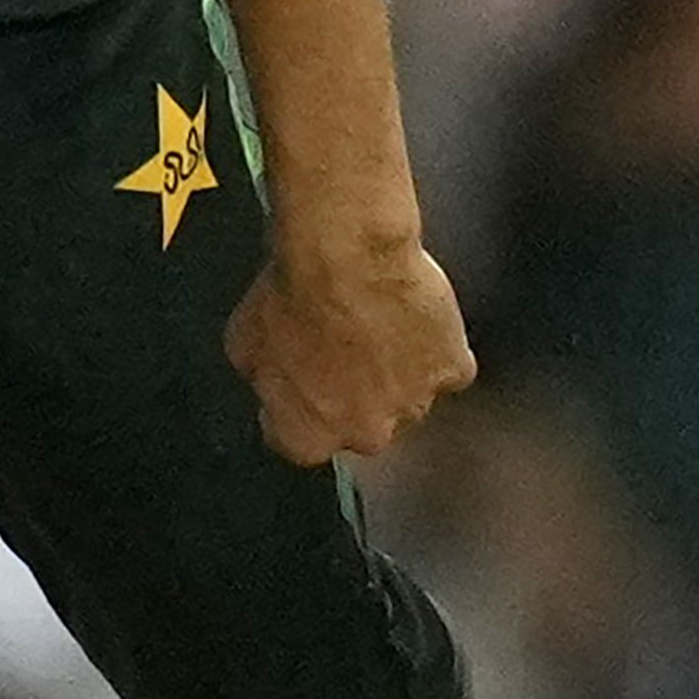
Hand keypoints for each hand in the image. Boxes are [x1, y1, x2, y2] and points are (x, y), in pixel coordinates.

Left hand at [227, 234, 477, 467]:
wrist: (346, 256)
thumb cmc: (292, 296)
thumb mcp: (245, 345)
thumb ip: (266, 382)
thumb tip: (274, 383)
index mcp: (307, 436)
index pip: (303, 443)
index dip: (302, 410)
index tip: (304, 388)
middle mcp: (366, 433)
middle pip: (363, 427)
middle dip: (356, 397)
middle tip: (345, 352)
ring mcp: (415, 404)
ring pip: (409, 400)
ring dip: (398, 374)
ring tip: (380, 328)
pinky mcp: (452, 370)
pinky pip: (449, 369)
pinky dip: (437, 348)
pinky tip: (416, 322)